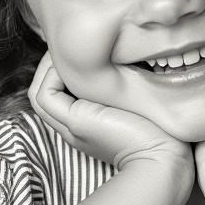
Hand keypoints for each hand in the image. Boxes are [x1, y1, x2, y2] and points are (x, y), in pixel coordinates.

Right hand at [28, 52, 193, 174]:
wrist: (165, 159)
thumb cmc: (164, 133)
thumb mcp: (141, 103)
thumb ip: (131, 86)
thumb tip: (136, 57)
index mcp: (89, 124)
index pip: (62, 93)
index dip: (67, 70)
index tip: (88, 51)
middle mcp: (75, 127)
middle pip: (45, 92)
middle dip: (55, 64)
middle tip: (76, 46)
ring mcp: (72, 126)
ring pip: (40, 93)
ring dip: (50, 67)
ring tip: (73, 51)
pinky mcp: (76, 122)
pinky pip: (44, 95)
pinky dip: (52, 75)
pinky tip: (77, 63)